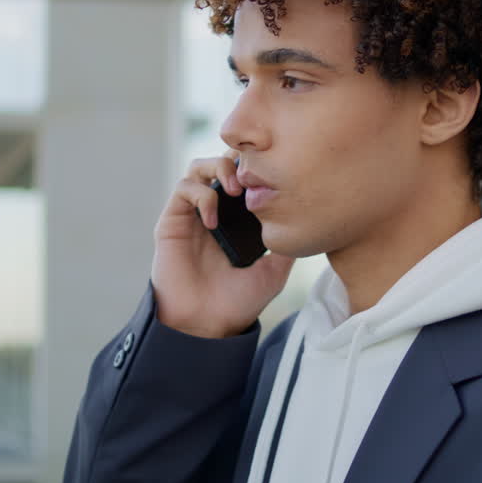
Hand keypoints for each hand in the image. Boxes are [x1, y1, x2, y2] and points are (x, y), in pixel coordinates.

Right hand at [151, 151, 294, 337]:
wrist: (208, 325)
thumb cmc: (239, 301)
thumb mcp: (275, 269)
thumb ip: (287, 242)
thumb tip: (309, 220)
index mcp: (238, 217)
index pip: (245, 173)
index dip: (257, 164)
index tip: (276, 172)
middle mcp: (215, 209)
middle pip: (222, 160)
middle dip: (238, 157)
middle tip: (254, 176)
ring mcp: (192, 213)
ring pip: (199, 166)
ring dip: (219, 168)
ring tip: (236, 189)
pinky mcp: (172, 221)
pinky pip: (183, 188)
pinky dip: (201, 194)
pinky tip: (213, 219)